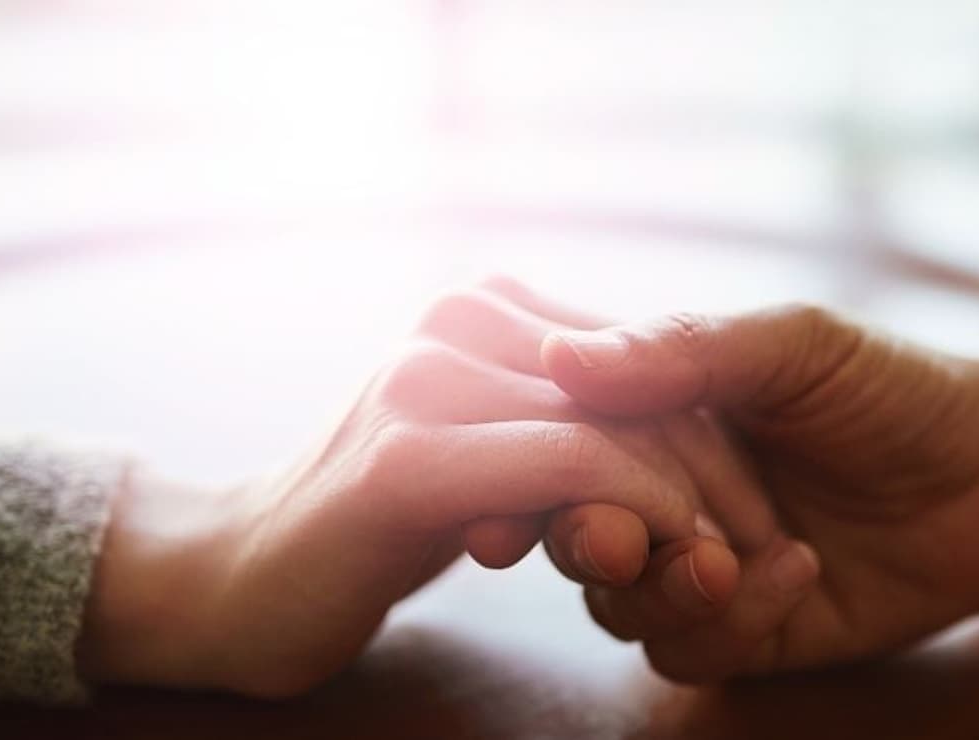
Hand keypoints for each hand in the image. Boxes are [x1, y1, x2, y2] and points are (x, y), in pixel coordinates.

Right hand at [76, 281, 753, 696]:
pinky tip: (667, 569)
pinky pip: (579, 472)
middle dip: (717, 482)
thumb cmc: (360, 531)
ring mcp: (429, 379)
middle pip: (645, 394)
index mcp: (486, 308)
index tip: (744, 520)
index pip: (637, 365)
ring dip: (691, 513)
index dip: (708, 440)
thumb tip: (651, 408)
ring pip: (622, 432)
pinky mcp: (409, 462)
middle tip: (753, 557)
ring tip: (718, 575)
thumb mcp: (475, 462)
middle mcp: (460, 320)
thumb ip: (556, 419)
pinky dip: (647, 521)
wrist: (225, 587)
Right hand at [539, 305, 978, 680]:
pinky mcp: (738, 632)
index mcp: (648, 416)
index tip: (502, 490)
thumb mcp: (792, 346)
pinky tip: (794, 570)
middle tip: (618, 536)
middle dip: (582, 537)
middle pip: (563, 532)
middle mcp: (656, 493)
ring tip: (735, 556)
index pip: (548, 440)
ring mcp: (693, 565)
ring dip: (663, 586)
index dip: (515, 465)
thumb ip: (683, 349)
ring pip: (613, 604)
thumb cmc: (888, 389)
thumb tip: (561, 356)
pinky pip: (686, 650)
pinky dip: (731, 619)